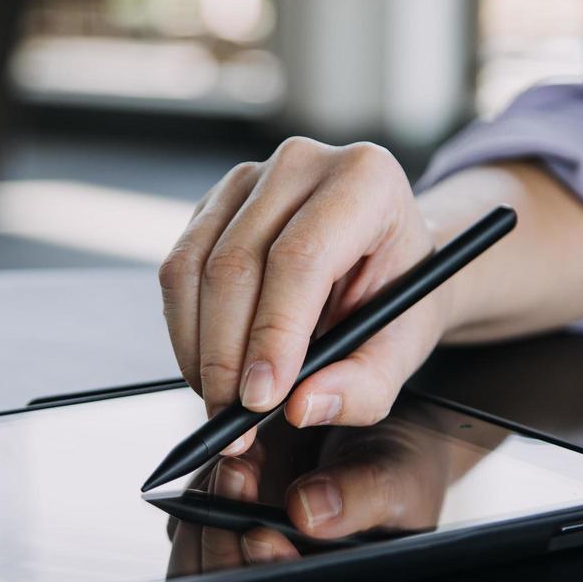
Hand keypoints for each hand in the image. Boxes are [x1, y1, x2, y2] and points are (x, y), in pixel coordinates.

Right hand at [158, 137, 446, 456]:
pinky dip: (185, 330)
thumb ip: (366, 384)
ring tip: (222, 400)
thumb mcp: (405, 346)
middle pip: (237, 263)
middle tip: (234, 417)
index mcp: (365, 179)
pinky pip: (177, 271)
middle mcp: (302, 163)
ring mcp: (250, 178)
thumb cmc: (399, 292)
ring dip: (198, 348)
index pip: (301, 257)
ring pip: (193, 267)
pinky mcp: (213, 204)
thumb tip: (302, 406)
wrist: (389, 258)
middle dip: (227, 355)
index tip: (261, 398)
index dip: (273, 333)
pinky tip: (210, 366)